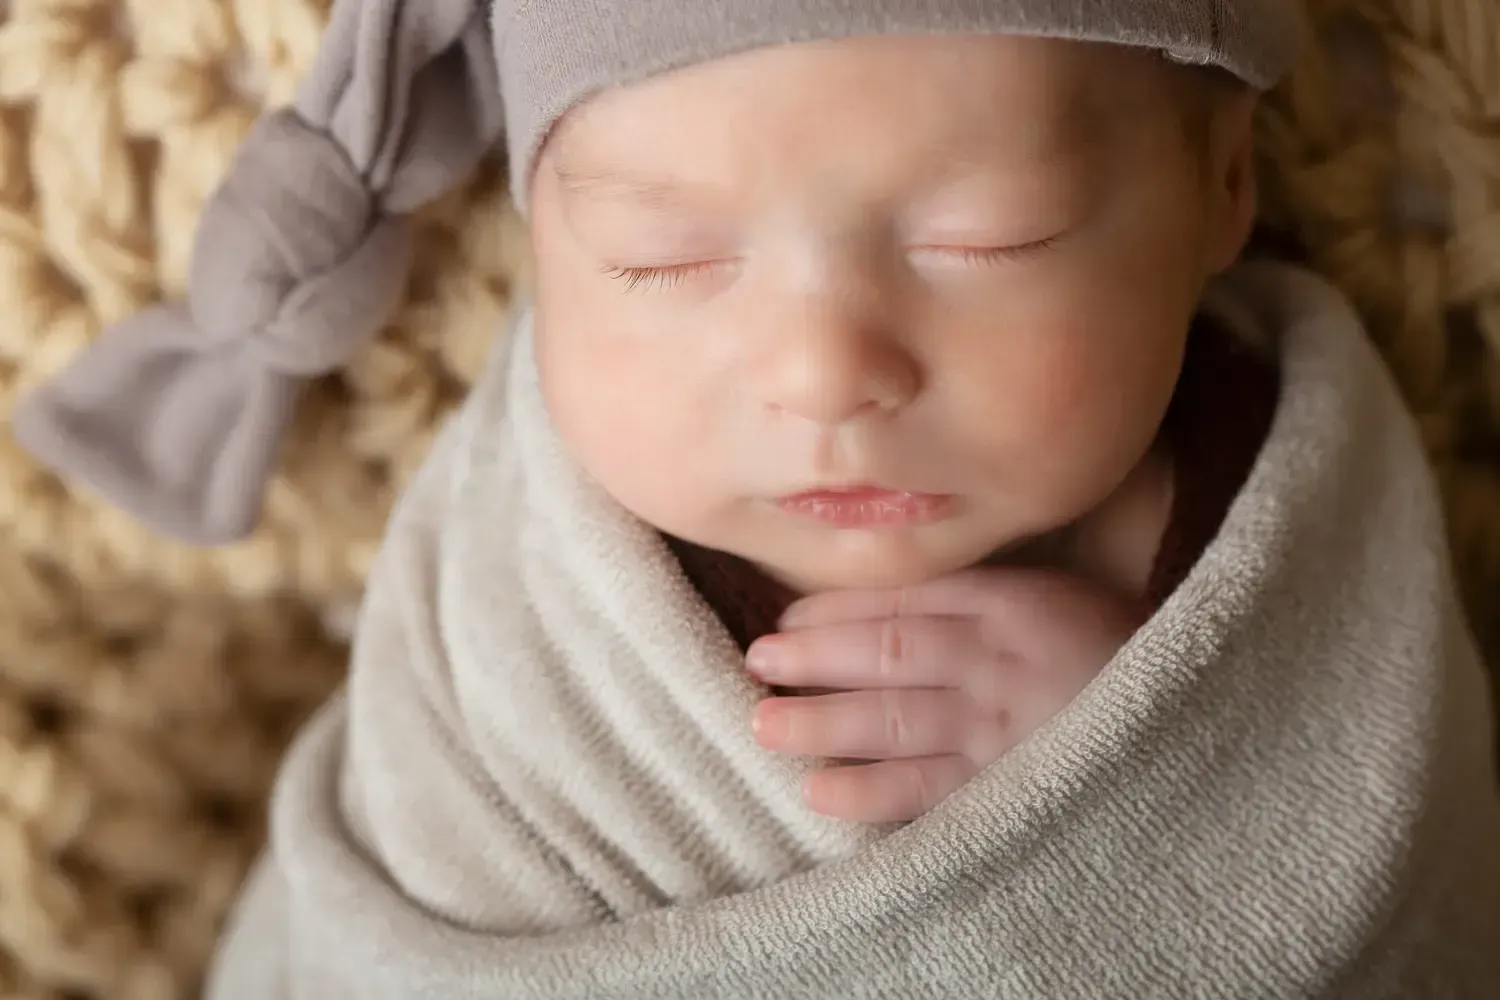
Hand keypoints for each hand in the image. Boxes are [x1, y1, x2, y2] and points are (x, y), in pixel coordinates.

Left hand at [746, 567, 1143, 823]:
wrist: (1201, 714)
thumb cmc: (1119, 653)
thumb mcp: (1057, 600)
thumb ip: (979, 596)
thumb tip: (881, 605)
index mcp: (1014, 602)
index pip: (906, 600)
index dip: (837, 609)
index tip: (786, 617)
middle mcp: (1001, 659)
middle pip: (888, 653)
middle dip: (814, 659)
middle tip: (756, 663)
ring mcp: (1006, 728)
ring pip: (895, 721)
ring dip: (823, 724)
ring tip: (766, 725)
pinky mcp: (1011, 788)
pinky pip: (928, 791)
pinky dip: (871, 792)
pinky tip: (821, 793)